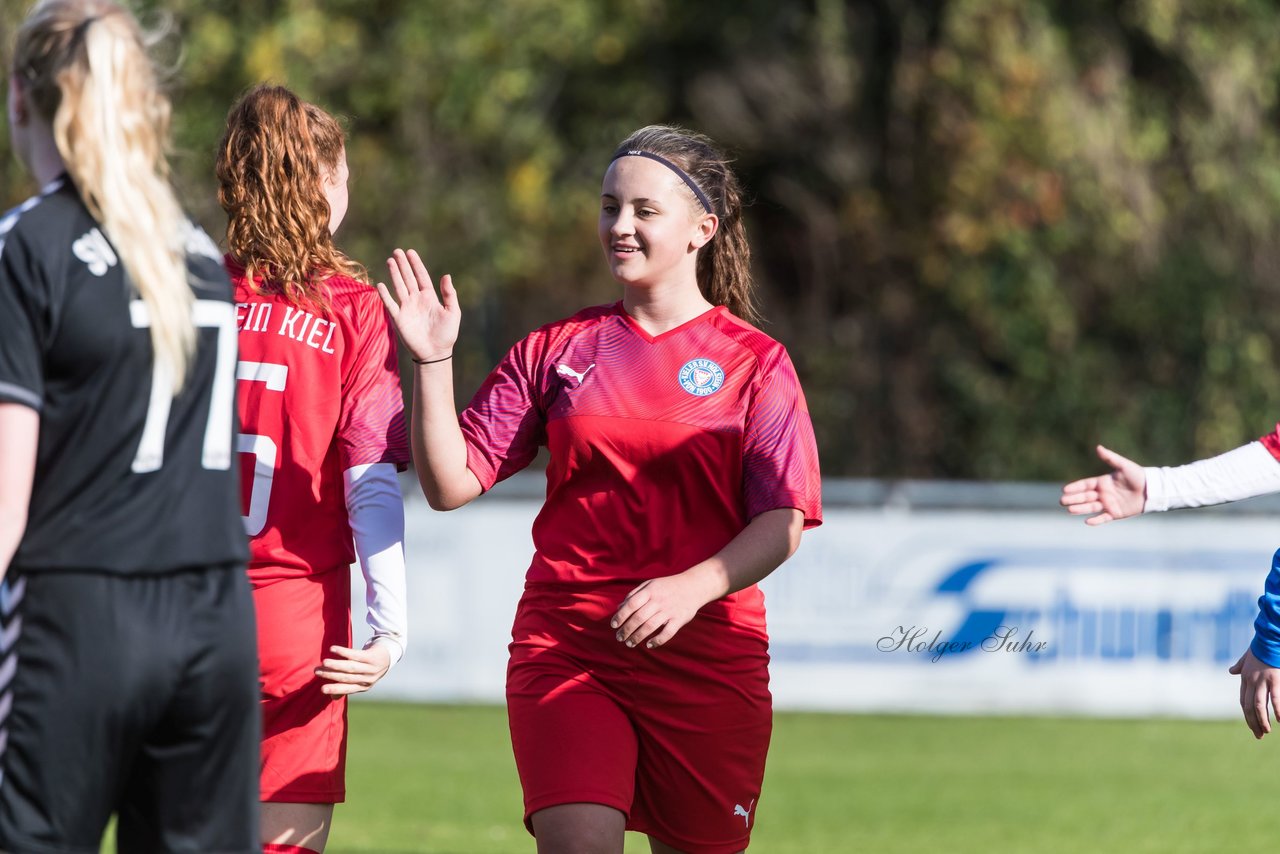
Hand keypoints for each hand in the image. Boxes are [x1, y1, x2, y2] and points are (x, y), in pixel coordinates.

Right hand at [316, 642, 391, 695]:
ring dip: (336, 665)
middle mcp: (367, 679)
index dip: (335, 689)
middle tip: (317, 672)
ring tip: (324, 662)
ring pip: (350, 667)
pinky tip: (333, 649)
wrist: (389, 655)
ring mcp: (371, 668)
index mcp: (363, 686)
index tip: (322, 690)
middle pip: (346, 677)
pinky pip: (356, 654)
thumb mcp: (361, 680)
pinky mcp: (372, 656)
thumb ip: (347, 687)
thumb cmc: (369, 668)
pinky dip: (344, 652)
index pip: (347, 689)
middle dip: (331, 675)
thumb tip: (332, 697)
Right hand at [376, 248, 459, 362]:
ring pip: (399, 287)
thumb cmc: (446, 334)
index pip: (421, 276)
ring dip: (394, 274)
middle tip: (397, 251)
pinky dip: (385, 295)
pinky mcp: (399, 318)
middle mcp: (416, 300)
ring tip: (390, 261)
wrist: (436, 353)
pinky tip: (381, 284)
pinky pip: (390, 304)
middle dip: (403, 265)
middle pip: (408, 278)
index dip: (416, 264)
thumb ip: (449, 294)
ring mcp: (406, 308)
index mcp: (429, 297)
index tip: (410, 252)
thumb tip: (446, 275)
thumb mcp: (453, 312)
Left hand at [610, 575, 707, 649]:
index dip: (620, 616)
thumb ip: (634, 594)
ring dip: (638, 637)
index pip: (631, 604)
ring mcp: (669, 610)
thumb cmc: (667, 586)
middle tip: (619, 638)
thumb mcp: (650, 584)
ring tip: (630, 643)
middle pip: (638, 618)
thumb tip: (619, 607)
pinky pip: (667, 633)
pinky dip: (657, 640)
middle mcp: (659, 601)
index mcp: (650, 591)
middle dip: (626, 630)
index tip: (613, 625)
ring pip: (650, 626)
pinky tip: (649, 644)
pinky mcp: (679, 619)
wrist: (693, 586)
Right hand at [1059, 444, 1145, 524]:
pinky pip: (1103, 518)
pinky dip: (1096, 520)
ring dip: (1080, 509)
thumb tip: (1098, 447)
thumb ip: (1110, 458)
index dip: (1075, 487)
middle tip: (1062, 501)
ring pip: (1090, 507)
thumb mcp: (1123, 465)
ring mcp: (1108, 504)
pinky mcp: (1116, 513)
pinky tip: (1087, 521)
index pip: (1085, 485)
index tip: (1064, 489)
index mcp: (1102, 482)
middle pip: (1084, 496)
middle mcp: (1103, 494)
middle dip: (1073, 499)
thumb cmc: (1138, 476)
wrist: (1152, 490)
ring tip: (1069, 510)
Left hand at [1230, 649, 1279, 738]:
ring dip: (1262, 720)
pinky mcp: (1275, 679)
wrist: (1269, 639)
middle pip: (1249, 707)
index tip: (1252, 726)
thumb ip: (1239, 665)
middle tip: (1259, 736)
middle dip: (1253, 723)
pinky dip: (1278, 710)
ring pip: (1259, 705)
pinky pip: (1276, 698)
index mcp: (1245, 678)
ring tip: (1266, 732)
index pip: (1244, 702)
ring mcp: (1263, 681)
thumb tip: (1231, 670)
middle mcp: (1251, 681)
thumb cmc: (1260, 648)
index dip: (1247, 715)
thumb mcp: (1246, 657)